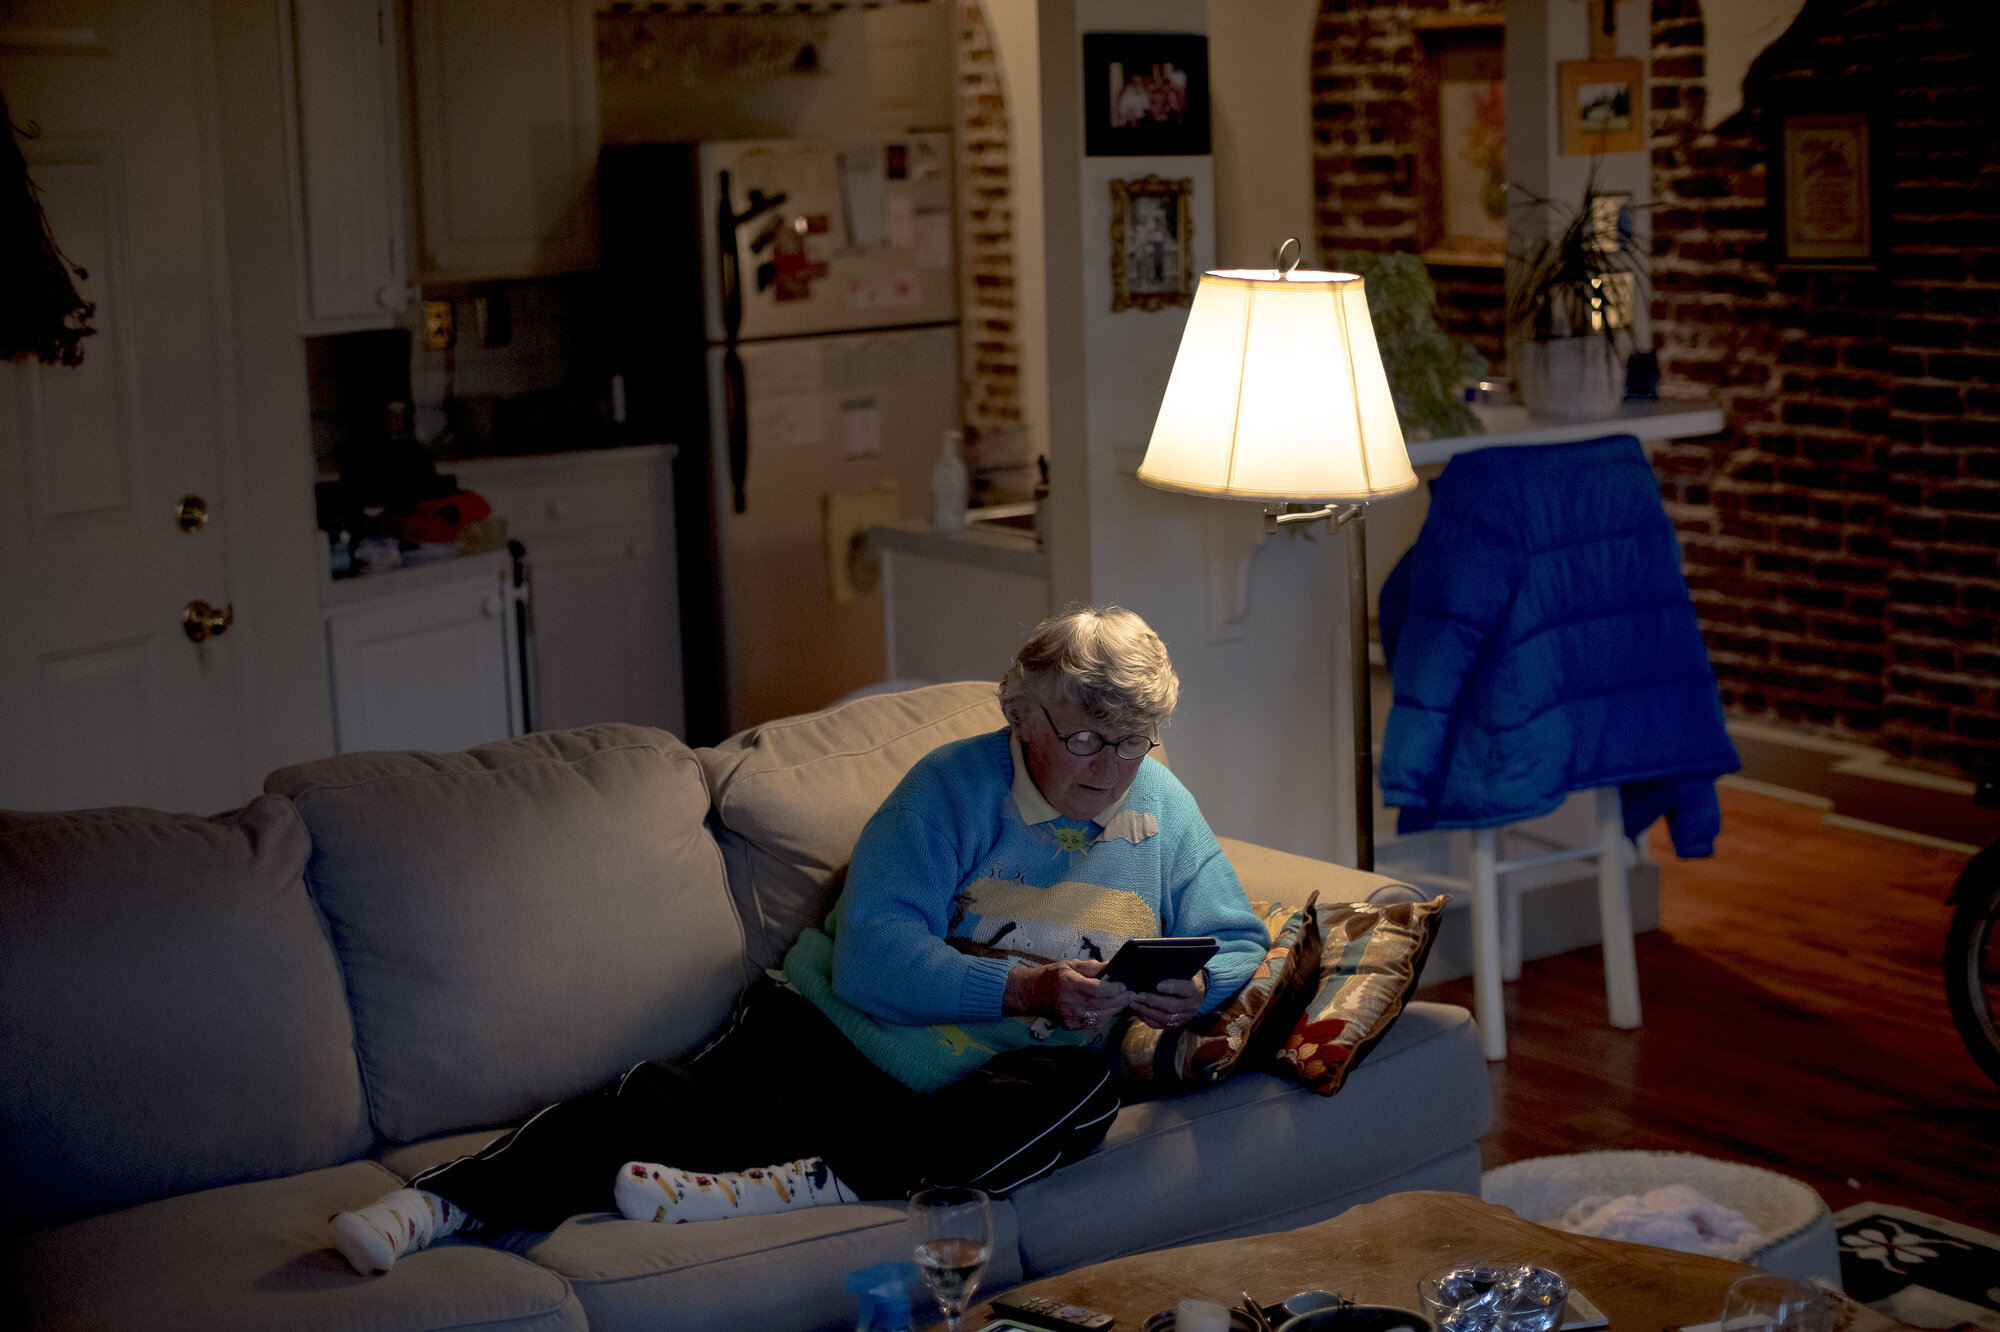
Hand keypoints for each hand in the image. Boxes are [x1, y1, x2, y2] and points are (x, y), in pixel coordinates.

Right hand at [1003, 959, 1130, 1031]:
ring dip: (1115, 1008)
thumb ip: (1092, 967)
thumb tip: (1113, 967)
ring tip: (1123, 999)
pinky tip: (1109, 1007)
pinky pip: (1094, 1022)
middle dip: (1120, 999)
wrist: (1031, 994)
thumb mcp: (1070, 964)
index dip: (1115, 989)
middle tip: (1131, 993)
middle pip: (1103, 1004)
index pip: (1098, 990)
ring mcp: (1070, 1017)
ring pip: (1102, 1016)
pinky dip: (1105, 1015)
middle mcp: (1070, 1003)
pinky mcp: (1071, 1026)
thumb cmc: (1051, 976)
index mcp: (1069, 984)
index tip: (1125, 985)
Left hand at [1128, 970, 1205, 1030]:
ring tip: (1134, 1003)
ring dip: (1147, 1011)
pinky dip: (1147, 1018)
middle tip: (1139, 995)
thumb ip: (1174, 970)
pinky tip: (1138, 1010)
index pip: (1187, 989)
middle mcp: (1192, 1006)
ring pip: (1165, 1018)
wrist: (1193, 990)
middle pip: (1173, 1006)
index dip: (1173, 987)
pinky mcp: (1176, 1024)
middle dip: (1154, 1001)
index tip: (1158, 985)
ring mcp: (1184, 1017)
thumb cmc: (1185, 975)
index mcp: (1196, 990)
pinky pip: (1160, 1025)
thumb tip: (1154, 967)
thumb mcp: (1184, 969)